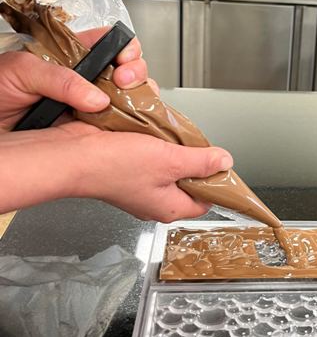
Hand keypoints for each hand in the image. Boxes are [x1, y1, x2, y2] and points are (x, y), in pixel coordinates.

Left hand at [0, 29, 154, 131]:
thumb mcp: (21, 71)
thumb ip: (59, 78)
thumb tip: (97, 96)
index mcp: (71, 56)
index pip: (110, 43)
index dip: (125, 47)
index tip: (123, 58)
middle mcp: (86, 81)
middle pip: (128, 70)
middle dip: (135, 72)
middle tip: (123, 81)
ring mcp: (91, 108)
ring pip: (130, 99)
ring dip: (137, 99)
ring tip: (124, 104)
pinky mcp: (91, 133)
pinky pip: (120, 128)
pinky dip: (131, 126)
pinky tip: (128, 124)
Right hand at [0, 123, 232, 221]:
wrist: (73, 155)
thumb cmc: (114, 165)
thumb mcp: (170, 160)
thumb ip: (201, 162)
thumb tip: (224, 162)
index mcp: (169, 207)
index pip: (206, 199)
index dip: (215, 180)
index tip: (218, 160)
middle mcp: (154, 199)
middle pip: (187, 178)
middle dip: (191, 157)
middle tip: (191, 141)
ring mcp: (138, 183)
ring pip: (167, 163)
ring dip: (170, 145)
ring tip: (169, 133)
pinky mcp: (125, 166)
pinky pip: (148, 152)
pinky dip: (151, 139)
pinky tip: (150, 130)